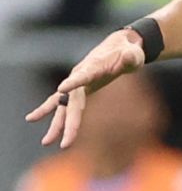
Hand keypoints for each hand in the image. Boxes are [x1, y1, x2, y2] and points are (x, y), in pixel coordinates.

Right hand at [25, 29, 145, 147]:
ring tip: (46, 142)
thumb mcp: (134, 54)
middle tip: (65, 144)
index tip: (62, 89)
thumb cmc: (128, 51)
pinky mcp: (79, 90)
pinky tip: (39, 124)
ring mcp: (77, 83)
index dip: (74, 82)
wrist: (120, 46)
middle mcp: (80, 75)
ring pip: (64, 105)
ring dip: (57, 124)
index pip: (83, 75)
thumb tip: (130, 56)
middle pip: (73, 101)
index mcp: (94, 66)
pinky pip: (64, 104)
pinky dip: (52, 114)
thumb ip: (130, 56)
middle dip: (69, 122)